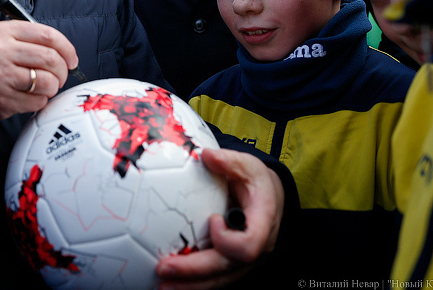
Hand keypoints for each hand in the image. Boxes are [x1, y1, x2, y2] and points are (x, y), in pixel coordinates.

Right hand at [0, 20, 78, 121]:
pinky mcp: (3, 100)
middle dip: (63, 71)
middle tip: (60, 76)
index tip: (71, 58)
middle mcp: (2, 52)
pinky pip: (37, 102)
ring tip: (44, 87)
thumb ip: (27, 39)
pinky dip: (40, 101)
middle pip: (51, 59)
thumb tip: (63, 51)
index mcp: (3, 32)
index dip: (67, 48)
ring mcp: (2, 77)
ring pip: (48, 82)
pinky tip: (30, 97)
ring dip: (52, 87)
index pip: (48, 35)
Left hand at [155, 148, 283, 288]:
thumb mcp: (249, 166)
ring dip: (189, 284)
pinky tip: (169, 281)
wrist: (271, 199)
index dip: (228, 239)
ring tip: (161, 284)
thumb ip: (230, 161)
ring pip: (220, 280)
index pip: (250, 244)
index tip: (212, 220)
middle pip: (227, 268)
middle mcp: (257, 248)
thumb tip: (206, 155)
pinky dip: (192, 281)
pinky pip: (214, 278)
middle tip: (163, 268)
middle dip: (194, 271)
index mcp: (263, 223)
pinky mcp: (233, 266)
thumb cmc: (256, 182)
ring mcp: (246, 262)